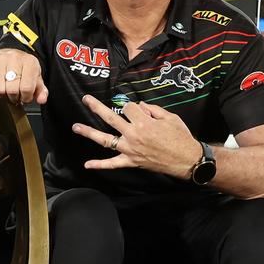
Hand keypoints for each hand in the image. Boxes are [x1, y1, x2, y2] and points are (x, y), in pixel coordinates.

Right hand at [0, 49, 47, 104]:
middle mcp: (14, 58)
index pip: (26, 87)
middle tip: (16, 95)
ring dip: (3, 94)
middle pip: (12, 89)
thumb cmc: (23, 68)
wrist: (8, 54)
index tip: (25, 97)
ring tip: (7, 90)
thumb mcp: (35, 78)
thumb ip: (41, 91)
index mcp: (29, 62)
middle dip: (14, 97)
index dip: (26, 97)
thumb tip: (41, 99)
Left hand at [71, 95, 200, 177]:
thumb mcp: (170, 117)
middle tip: (86, 99)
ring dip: (89, 132)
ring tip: (75, 127)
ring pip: (105, 140)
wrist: (187, 160)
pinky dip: (100, 165)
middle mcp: (133, 135)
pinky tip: (87, 164)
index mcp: (143, 122)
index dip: (133, 106)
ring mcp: (130, 149)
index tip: (140, 110)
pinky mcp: (131, 162)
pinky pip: (113, 164)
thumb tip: (141, 106)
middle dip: (96, 107)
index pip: (129, 107)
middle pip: (110, 117)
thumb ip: (153, 109)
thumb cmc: (180, 137)